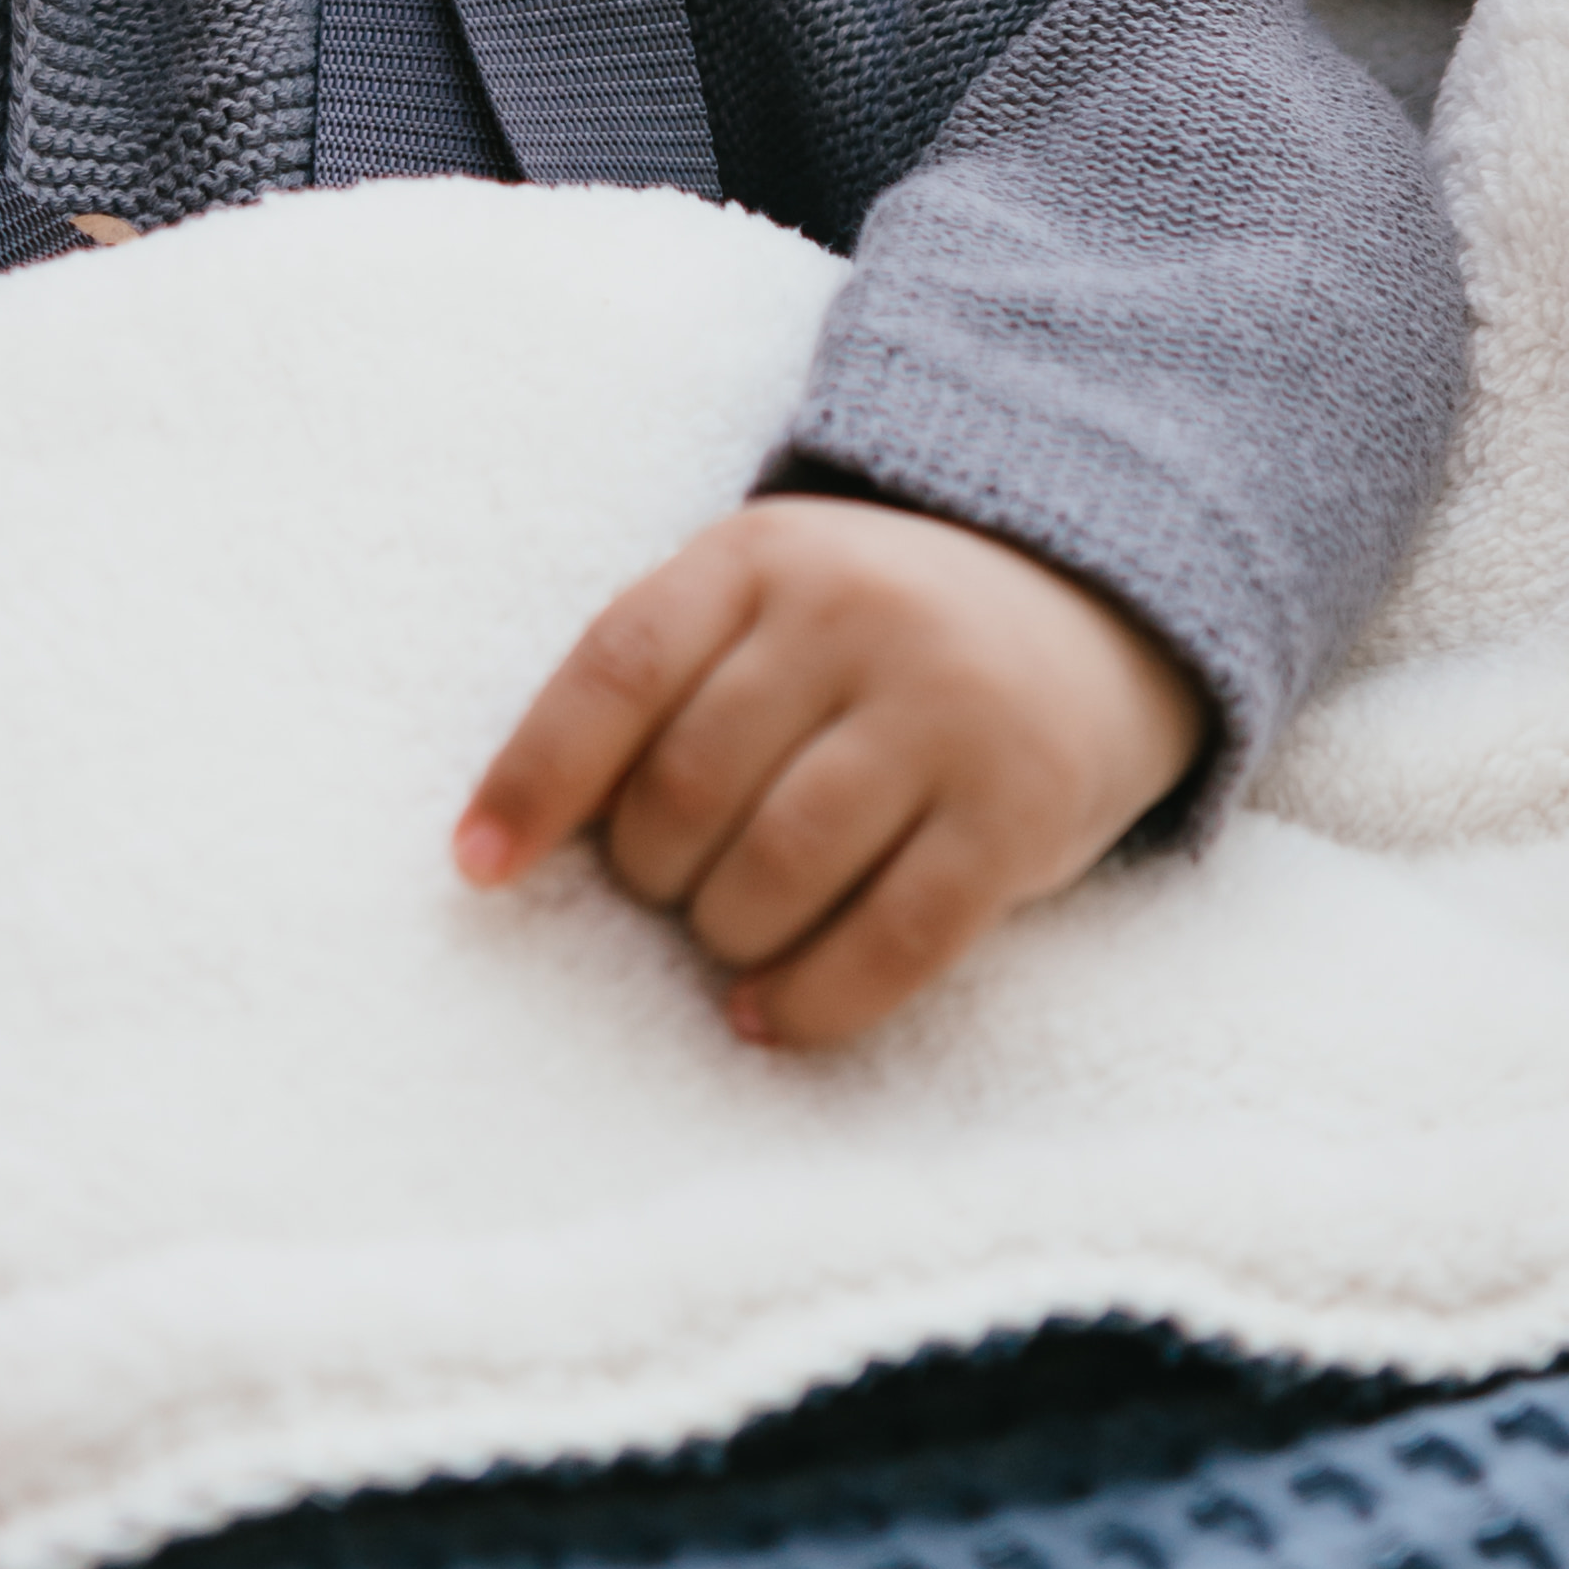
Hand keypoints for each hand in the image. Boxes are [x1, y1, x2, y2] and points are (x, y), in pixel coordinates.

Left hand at [453, 498, 1201, 1048]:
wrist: (1091, 608)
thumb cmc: (873, 637)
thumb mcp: (768, 605)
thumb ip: (662, 684)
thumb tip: (511, 835)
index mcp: (764, 553)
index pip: (618, 666)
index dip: (535, 777)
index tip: (477, 870)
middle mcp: (857, 615)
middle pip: (687, 787)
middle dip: (649, 870)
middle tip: (669, 884)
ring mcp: (948, 711)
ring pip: (777, 869)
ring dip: (722, 935)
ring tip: (725, 937)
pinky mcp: (1020, 812)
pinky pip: (891, 941)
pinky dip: (809, 1000)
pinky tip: (766, 1014)